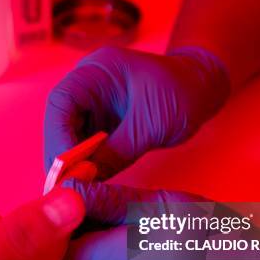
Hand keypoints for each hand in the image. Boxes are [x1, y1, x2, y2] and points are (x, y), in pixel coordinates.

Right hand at [44, 46, 229, 177]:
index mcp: (97, 70)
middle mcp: (87, 84)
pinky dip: (85, 162)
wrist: (202, 87)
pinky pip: (84, 142)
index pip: (61, 101)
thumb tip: (86, 181)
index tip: (64, 168)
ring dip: (71, 161)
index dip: (57, 136)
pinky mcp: (101, 119)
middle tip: (63, 186)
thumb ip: (116, 153)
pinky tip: (88, 181)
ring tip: (75, 188)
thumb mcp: (150, 125)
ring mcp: (93, 102)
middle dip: (60, 153)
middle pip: (59, 119)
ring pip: (68, 134)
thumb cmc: (182, 93)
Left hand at [53, 179, 259, 259]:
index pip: (47, 242)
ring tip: (102, 198)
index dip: (48, 212)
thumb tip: (70, 186)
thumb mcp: (153, 207)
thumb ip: (106, 197)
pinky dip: (101, 245)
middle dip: (66, 219)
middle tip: (84, 184)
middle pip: (61, 252)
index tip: (63, 184)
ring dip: (85, 231)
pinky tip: (120, 224)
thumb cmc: (204, 244)